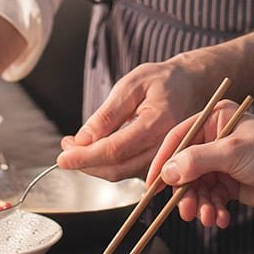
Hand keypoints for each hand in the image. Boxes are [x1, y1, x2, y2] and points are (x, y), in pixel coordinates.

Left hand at [58, 51, 223, 180]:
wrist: (191, 84)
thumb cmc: (162, 80)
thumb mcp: (131, 85)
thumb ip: (107, 114)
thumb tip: (82, 140)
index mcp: (158, 123)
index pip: (115, 150)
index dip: (85, 157)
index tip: (62, 156)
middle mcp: (165, 146)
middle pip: (117, 169)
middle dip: (86, 163)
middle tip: (66, 148)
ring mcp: (164, 157)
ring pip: (121, 173)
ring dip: (94, 165)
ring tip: (76, 145)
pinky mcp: (160, 161)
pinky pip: (129, 170)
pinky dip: (107, 164)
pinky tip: (95, 148)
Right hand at [146, 100, 253, 226]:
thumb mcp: (232, 152)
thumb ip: (197, 160)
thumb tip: (167, 172)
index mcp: (215, 120)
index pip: (179, 138)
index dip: (163, 161)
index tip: (153, 184)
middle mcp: (216, 139)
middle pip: (185, 167)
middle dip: (185, 192)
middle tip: (186, 211)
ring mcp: (223, 162)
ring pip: (197, 187)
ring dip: (200, 205)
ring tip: (209, 218)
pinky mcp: (232, 184)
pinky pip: (212, 199)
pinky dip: (214, 211)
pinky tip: (222, 218)